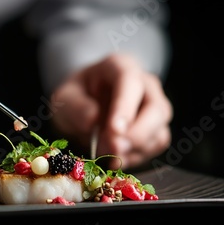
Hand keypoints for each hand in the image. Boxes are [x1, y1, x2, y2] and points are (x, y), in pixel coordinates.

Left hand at [50, 53, 172, 169]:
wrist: (81, 109)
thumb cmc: (74, 99)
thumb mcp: (64, 99)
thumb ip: (76, 107)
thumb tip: (93, 121)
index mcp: (120, 67)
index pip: (130, 81)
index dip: (124, 107)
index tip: (114, 130)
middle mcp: (145, 85)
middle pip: (156, 109)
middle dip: (137, 134)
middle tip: (113, 150)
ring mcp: (155, 108)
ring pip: (159, 131)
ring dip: (134, 149)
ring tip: (106, 154)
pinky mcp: (156, 130)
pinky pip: (155, 146)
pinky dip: (136, 157)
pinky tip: (115, 158)